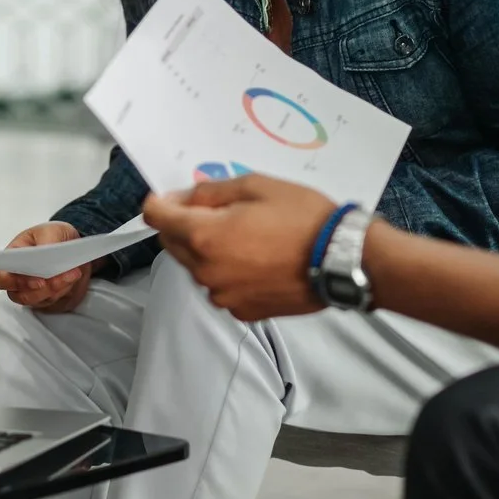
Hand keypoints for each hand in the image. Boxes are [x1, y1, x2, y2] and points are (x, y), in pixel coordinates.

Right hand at [0, 222, 99, 312]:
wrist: (73, 247)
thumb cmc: (54, 236)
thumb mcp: (50, 231)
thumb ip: (45, 241)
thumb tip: (44, 254)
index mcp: (12, 259)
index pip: (3, 279)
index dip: (17, 283)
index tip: (38, 281)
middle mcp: (19, 279)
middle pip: (22, 296)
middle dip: (44, 289)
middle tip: (60, 277)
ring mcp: (33, 292)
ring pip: (40, 300)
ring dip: (57, 289)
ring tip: (72, 273)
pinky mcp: (48, 299)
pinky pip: (54, 303)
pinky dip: (65, 292)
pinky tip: (73, 278)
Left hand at [143, 174, 334, 320]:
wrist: (341, 260)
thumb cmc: (303, 218)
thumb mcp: (256, 186)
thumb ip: (211, 192)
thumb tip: (183, 197)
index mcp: (204, 236)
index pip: (156, 217)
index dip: (160, 202)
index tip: (172, 196)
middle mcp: (205, 271)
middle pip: (172, 244)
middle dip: (183, 224)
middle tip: (215, 210)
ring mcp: (223, 295)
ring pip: (196, 267)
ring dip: (205, 250)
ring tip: (244, 236)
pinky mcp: (242, 311)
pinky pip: (220, 286)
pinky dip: (227, 272)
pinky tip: (256, 259)